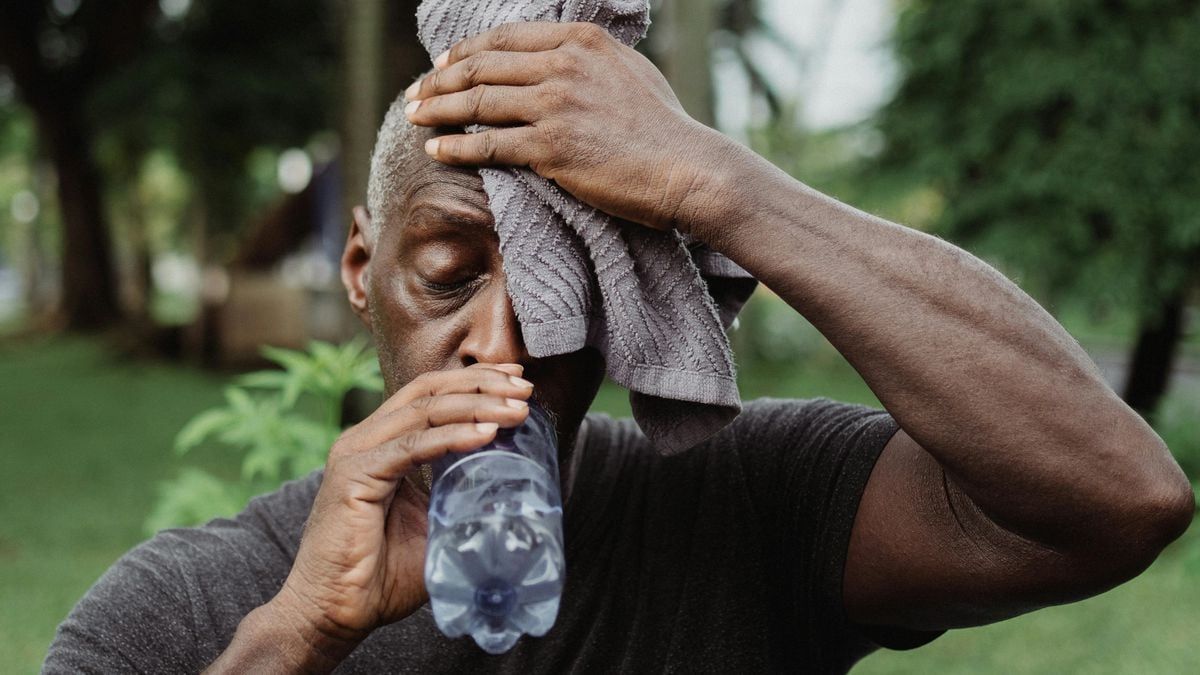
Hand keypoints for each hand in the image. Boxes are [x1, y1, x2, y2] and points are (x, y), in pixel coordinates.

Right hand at [270, 363, 534, 652]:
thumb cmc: (381, 576)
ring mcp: (356, 454)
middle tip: (525, 389)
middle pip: (429, 391)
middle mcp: (365, 440)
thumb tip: (512, 489)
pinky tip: (485, 435)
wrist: (334, 615)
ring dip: (476, 405)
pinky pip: (412, 446)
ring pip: (424, 411)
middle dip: (482, 384)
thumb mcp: (435, 525)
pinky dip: (452, 437)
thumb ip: (461, 498)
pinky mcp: (353, 477)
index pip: (431, 394)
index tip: (517, 382)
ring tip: (516, 410)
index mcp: (381, 444)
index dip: (474, 381)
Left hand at [403, 21, 746, 234]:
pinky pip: (488, 143)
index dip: (466, 50)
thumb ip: (590, 60)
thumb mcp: (630, 71)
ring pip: (478, 101)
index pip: (506, 38)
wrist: (686, 167)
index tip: (443, 64)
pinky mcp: (550, 147)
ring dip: (437, 109)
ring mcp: (554, 105)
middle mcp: (563, 65)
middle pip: (483, 66)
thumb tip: (563, 57)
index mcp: (581, 40)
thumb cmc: (664, 128)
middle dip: (440, 80)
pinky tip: (436, 148)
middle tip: (416, 93)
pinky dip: (455, 145)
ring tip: (413, 117)